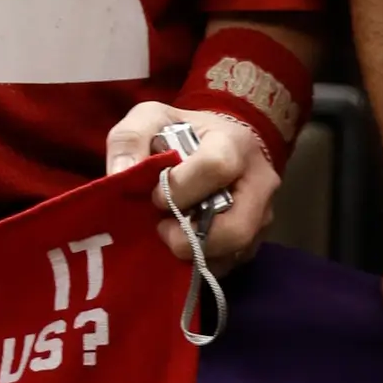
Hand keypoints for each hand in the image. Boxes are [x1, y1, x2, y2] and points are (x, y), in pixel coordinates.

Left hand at [106, 101, 278, 272]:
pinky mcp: (256, 241)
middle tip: (162, 229)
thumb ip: (129, 139)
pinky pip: (231, 264)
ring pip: (234, 252)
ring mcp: (263, 216)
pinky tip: (183, 245)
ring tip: (171, 236)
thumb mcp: (152, 119)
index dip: (180, 188)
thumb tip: (119, 174)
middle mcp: (259, 183)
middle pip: (236, 227)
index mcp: (234, 145)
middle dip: (191, 238)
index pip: (216, 168)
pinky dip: (201, 261)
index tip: (154, 196)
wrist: (221, 144)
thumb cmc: (184, 132)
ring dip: (195, 252)